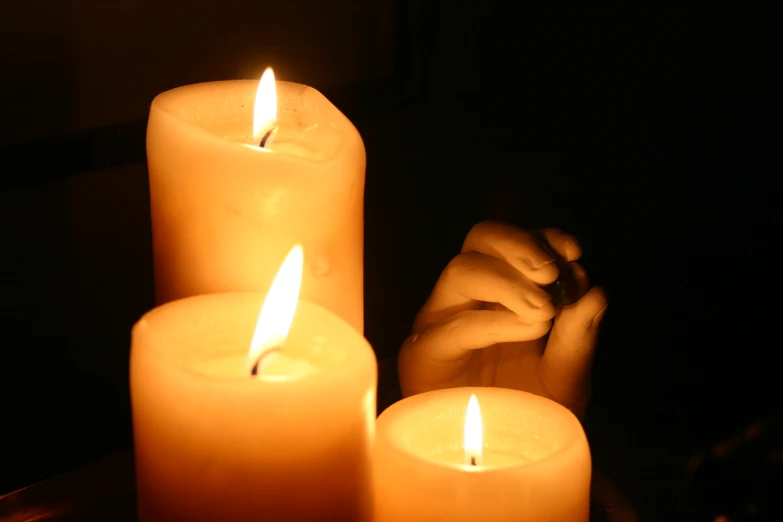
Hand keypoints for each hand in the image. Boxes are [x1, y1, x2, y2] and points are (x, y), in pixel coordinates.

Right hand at [398, 222, 607, 418]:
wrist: (500, 465)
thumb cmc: (530, 413)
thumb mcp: (567, 375)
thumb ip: (578, 335)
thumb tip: (594, 291)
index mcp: (501, 291)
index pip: (511, 244)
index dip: (541, 237)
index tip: (574, 252)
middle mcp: (468, 298)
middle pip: (479, 239)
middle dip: (518, 244)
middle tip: (551, 271)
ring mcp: (442, 322)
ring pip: (461, 270)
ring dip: (509, 282)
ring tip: (543, 310)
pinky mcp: (425, 354)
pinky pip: (455, 326)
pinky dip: (497, 321)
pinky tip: (528, 330)